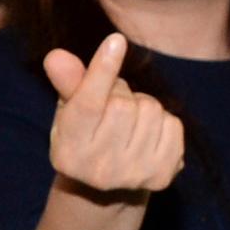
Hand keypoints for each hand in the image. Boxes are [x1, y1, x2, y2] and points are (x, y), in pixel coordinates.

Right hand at [41, 34, 184, 198]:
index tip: (116, 40)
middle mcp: (99, 170)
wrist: (109, 188)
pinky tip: (147, 135)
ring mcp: (133, 176)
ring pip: (151, 110)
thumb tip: (56, 56)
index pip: (88, 104)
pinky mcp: (162, 176)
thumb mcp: (70, 110)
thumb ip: (67, 83)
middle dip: (120, 94)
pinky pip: (173, 124)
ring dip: (142, 106)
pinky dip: (163, 121)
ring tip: (129, 123)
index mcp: (68, 152)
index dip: (102, 71)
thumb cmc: (86, 135)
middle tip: (112, 107)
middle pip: (123, 104)